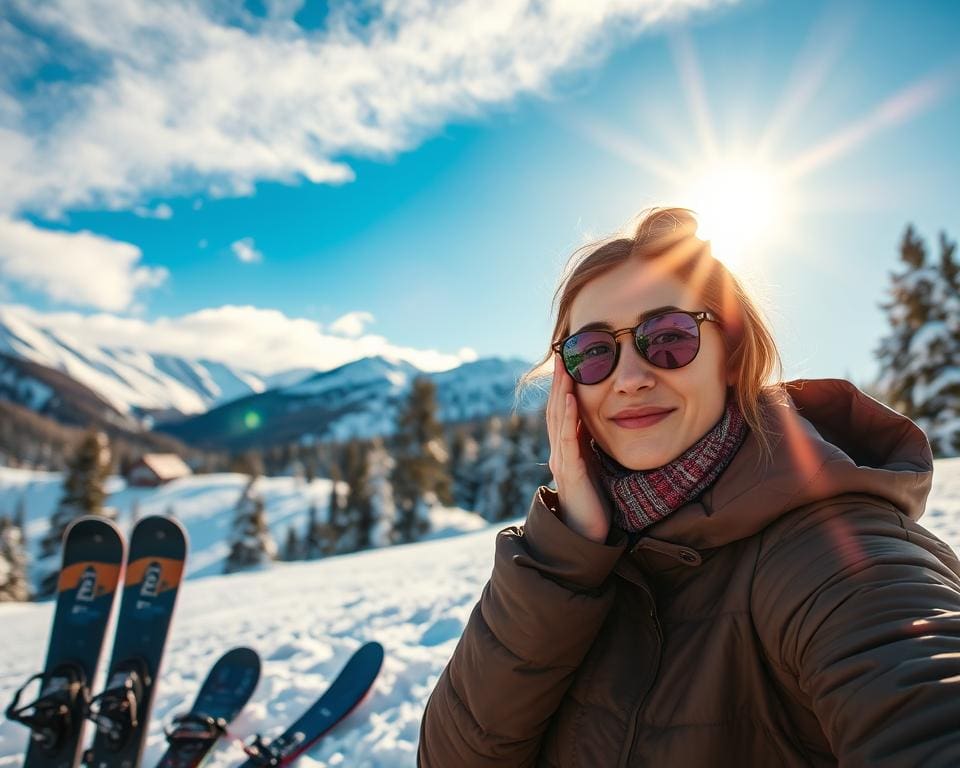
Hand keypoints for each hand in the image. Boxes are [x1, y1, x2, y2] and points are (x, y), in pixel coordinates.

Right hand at [546, 354, 610, 542]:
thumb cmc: (594, 502)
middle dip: (558, 381)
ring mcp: (562, 461)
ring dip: (562, 391)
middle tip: (562, 353)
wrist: (587, 534)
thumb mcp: (595, 466)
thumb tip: (601, 422)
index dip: (563, 385)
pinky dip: (569, 417)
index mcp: (566, 448)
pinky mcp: (570, 472)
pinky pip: (568, 440)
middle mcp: (559, 451)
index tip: (568, 360)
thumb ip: (592, 445)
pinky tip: (573, 399)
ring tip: (565, 368)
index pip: (562, 410)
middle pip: (556, 408)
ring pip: (558, 419)